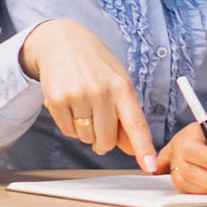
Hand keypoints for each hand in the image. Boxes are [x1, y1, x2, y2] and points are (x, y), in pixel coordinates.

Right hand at [18, 19, 157, 170]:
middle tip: (99, 120)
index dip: (143, 148)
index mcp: (122, 86)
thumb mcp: (117, 82)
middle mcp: (101, 91)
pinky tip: (71, 103)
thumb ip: (126, 115)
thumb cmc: (95, 64)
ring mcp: (78, 95)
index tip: (149, 166)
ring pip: (86, 138)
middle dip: (104, 139)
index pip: (135, 123)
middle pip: (107, 140)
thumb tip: (130, 148)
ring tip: (83, 104)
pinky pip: (68, 131)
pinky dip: (70, 124)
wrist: (61, 41)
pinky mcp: (57, 100)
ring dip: (85, 130)